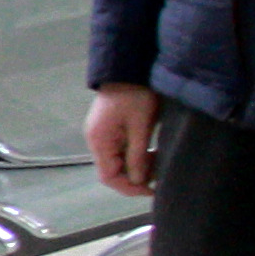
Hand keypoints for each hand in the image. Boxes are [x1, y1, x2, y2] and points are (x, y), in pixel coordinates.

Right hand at [85, 83, 160, 197]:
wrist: (129, 67)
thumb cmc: (135, 95)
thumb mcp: (141, 126)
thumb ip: (138, 155)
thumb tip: (138, 181)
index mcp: (100, 141)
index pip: (109, 177)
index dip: (129, 187)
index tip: (151, 189)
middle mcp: (96, 140)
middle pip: (112, 170)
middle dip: (135, 176)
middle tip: (158, 173)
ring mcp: (101, 133)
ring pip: (117, 160)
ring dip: (136, 165)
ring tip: (156, 160)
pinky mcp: (109, 128)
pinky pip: (119, 149)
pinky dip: (134, 154)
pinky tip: (149, 150)